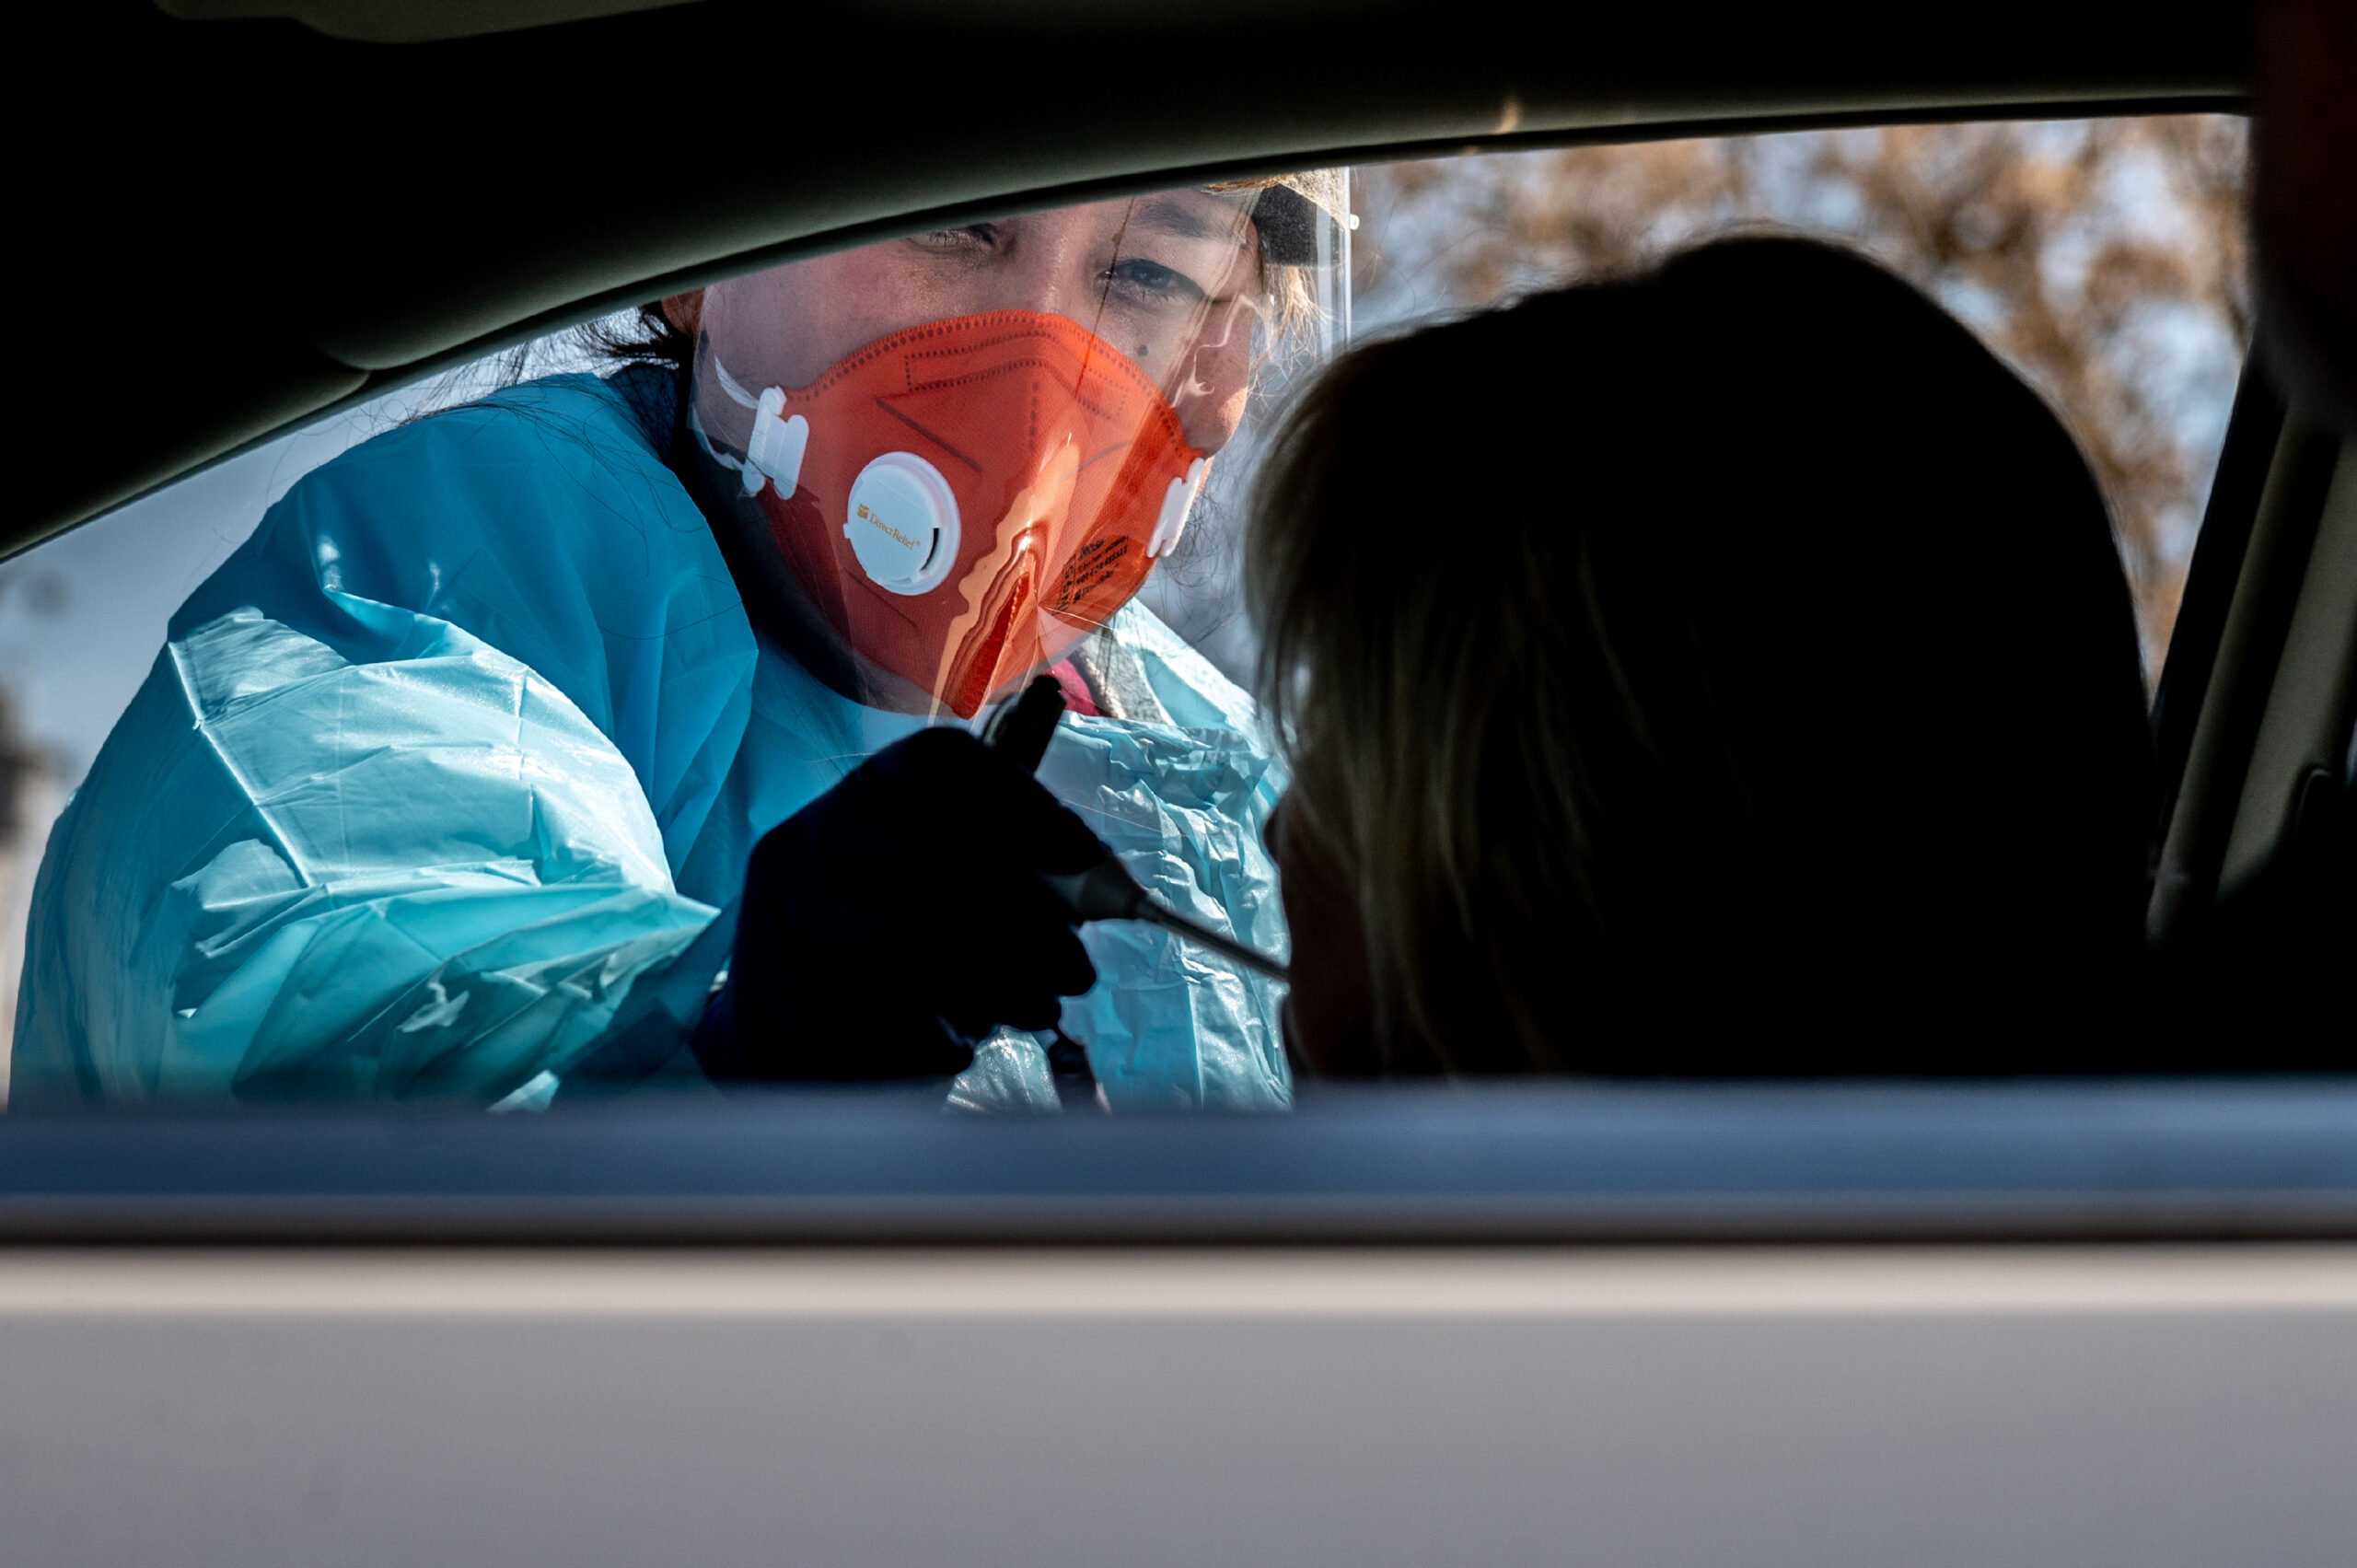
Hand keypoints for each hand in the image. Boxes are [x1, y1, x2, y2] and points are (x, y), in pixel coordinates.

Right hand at [693, 727, 1104, 1081]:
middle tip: (1078, 969)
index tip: (1086, 860)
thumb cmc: (910, 956)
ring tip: (1039, 1009)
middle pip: (922, 853)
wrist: (797, 1039)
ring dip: (987, 979)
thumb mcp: (966, 899)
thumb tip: (1102, 888)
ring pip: (889, 932)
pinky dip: (928, 1034)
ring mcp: (780, 914)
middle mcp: (814, 837)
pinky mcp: (771, 995)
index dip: (1021, 804)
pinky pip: (861, 1010)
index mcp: (870, 795)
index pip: (939, 763)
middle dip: (1021, 917)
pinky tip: (958, 1047)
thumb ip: (1024, 878)